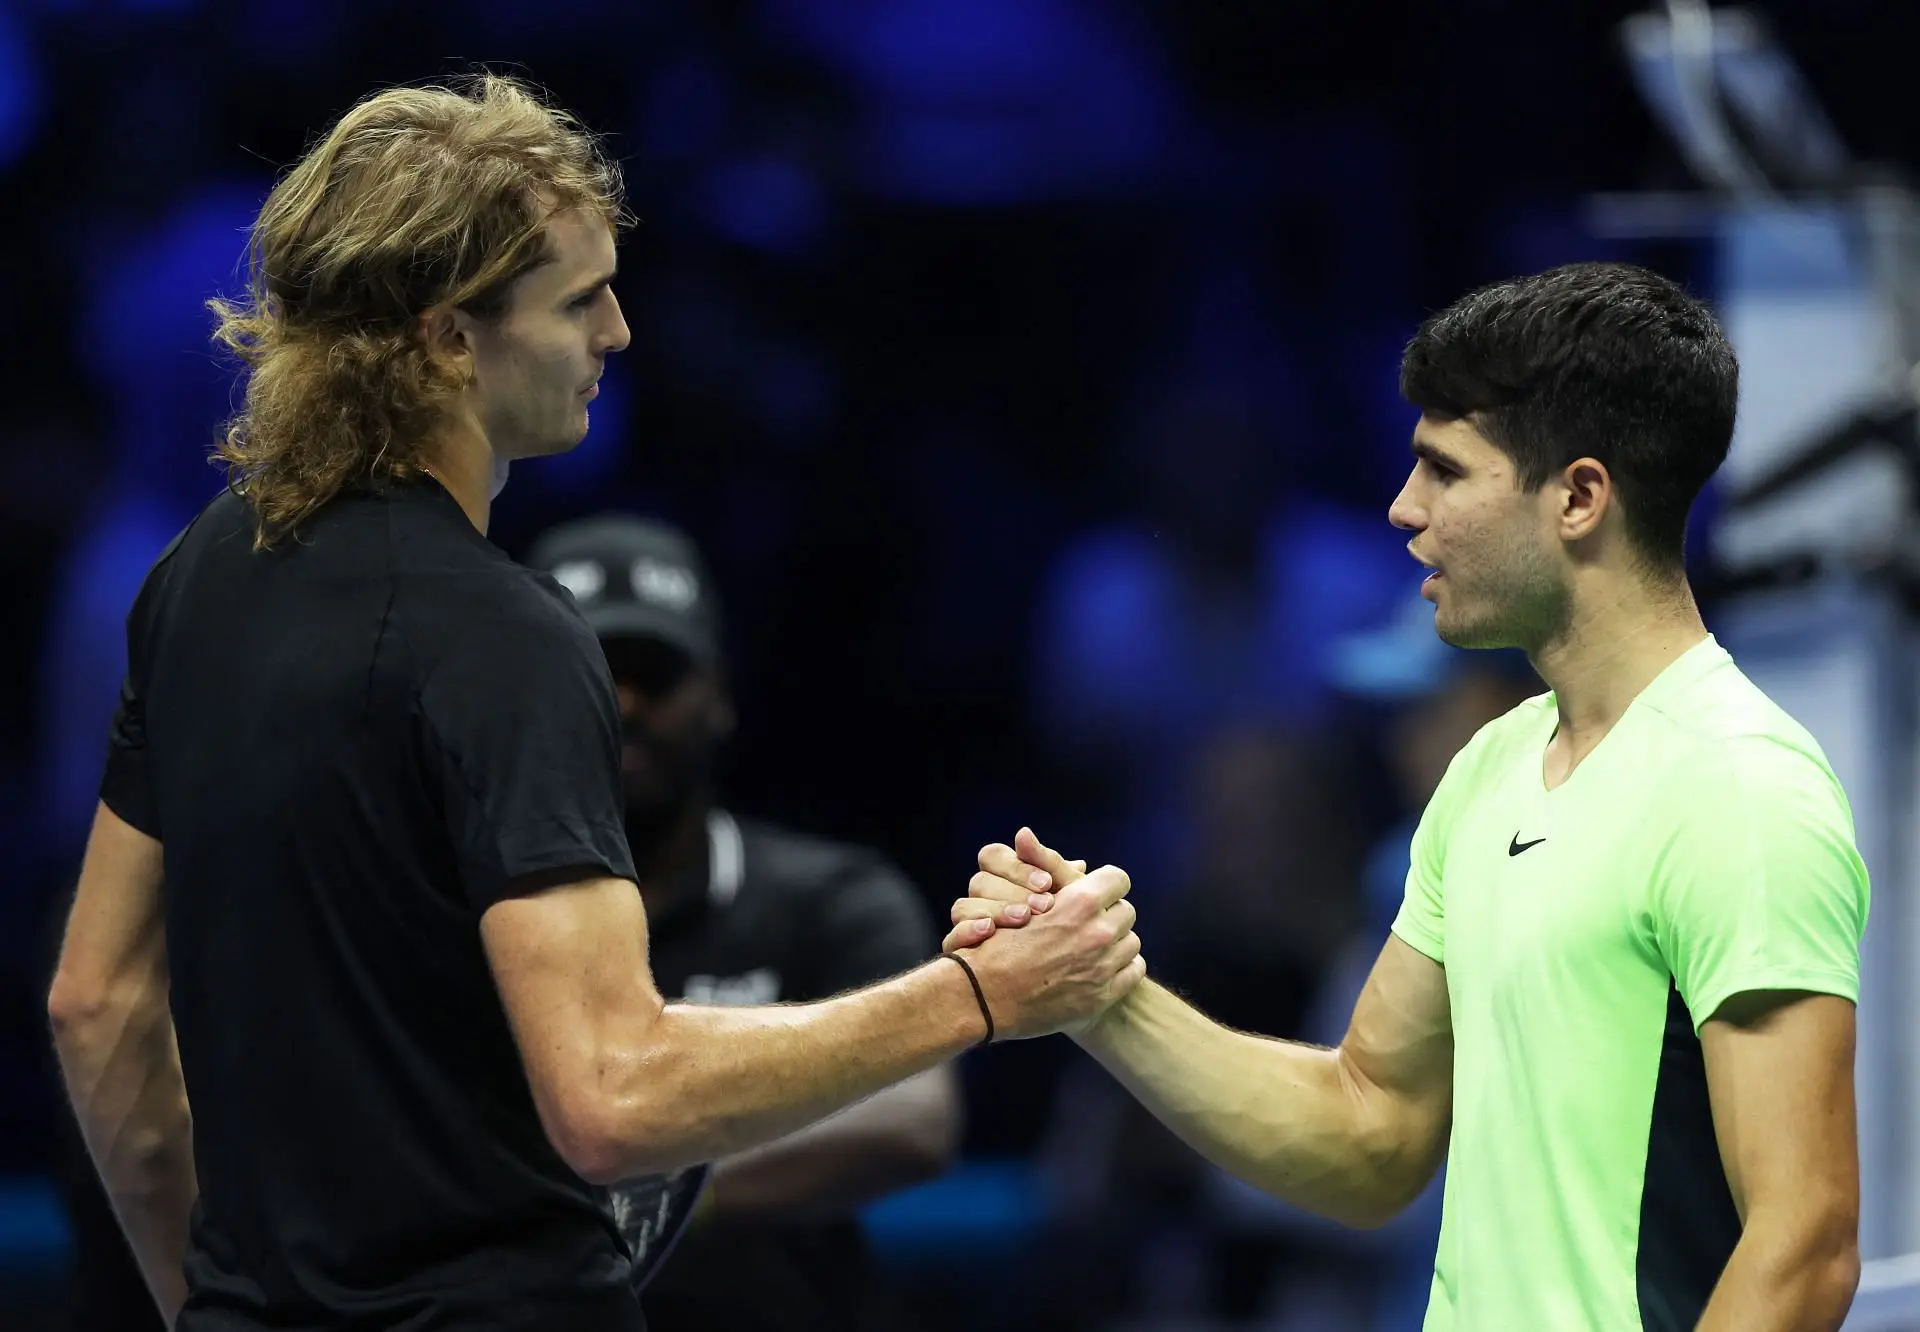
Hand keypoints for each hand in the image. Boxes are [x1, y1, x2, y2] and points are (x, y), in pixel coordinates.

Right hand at [944, 828, 1086, 953]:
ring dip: (996, 910)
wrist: (1068, 987)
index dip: (1017, 867)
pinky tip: (990, 932)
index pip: (993, 857)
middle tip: (1044, 906)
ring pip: (962, 907)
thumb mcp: (1074, 901)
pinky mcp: (964, 954)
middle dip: (1013, 891)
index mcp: (1004, 880)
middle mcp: (984, 901)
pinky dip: (969, 931)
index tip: (1047, 883)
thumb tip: (1024, 834)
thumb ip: (1055, 868)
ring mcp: (970, 927)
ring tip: (1024, 919)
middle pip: (979, 881)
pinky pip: (952, 938)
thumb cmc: (1075, 935)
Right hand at [950, 847, 1143, 1039]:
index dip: (1106, 885)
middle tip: (1088, 924)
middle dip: (1109, 915)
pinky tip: (1099, 969)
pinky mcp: (1103, 995)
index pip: (1118, 879)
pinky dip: (1121, 968)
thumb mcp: (1019, 897)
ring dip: (1116, 942)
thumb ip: (1040, 868)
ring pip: (1132, 941)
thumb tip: (1043, 842)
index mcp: (1080, 902)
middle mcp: (1098, 933)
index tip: (1096, 894)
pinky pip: (1134, 970)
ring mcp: (1103, 966)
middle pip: (1127, 911)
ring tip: (1091, 948)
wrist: (985, 997)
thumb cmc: (998, 944)